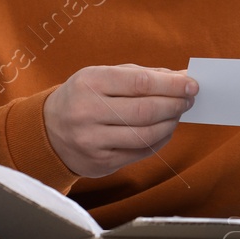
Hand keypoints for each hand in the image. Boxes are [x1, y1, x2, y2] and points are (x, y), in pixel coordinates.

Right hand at [43, 64, 197, 178]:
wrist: (48, 132)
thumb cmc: (83, 97)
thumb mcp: (102, 76)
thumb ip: (140, 75)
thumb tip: (181, 78)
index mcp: (90, 83)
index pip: (140, 82)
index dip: (171, 85)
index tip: (192, 84)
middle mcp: (88, 112)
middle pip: (146, 110)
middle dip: (175, 104)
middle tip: (189, 99)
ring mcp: (93, 141)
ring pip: (146, 135)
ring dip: (170, 124)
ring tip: (177, 114)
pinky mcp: (101, 162)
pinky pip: (141, 152)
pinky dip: (159, 140)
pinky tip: (163, 130)